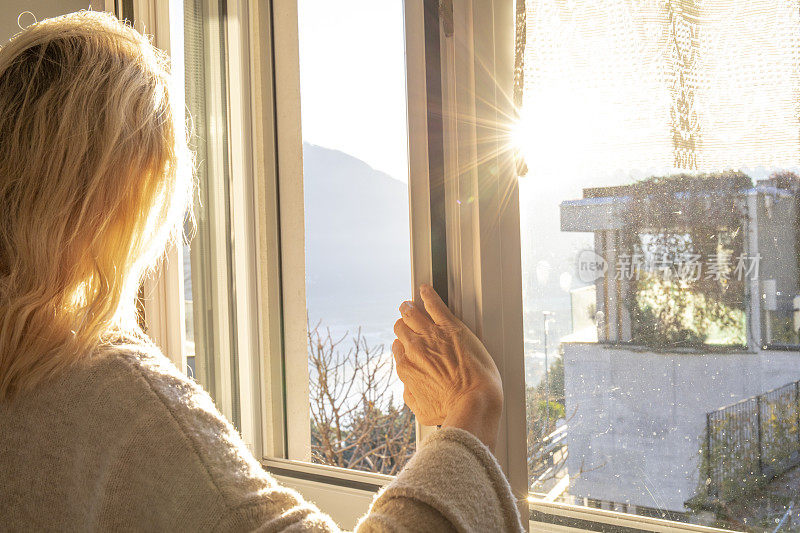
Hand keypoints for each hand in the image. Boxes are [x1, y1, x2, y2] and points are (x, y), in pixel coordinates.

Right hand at [392, 284, 502, 451]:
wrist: (473, 401)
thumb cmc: (451, 410)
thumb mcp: (422, 411)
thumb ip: (410, 396)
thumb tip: (407, 387)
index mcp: (407, 369)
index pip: (398, 349)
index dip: (402, 345)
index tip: (407, 343)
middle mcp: (415, 350)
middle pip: (401, 328)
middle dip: (403, 324)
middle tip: (407, 320)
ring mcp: (431, 336)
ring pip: (412, 314)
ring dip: (410, 308)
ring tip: (410, 304)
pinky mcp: (450, 327)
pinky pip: (434, 304)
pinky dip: (427, 295)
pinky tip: (425, 290)